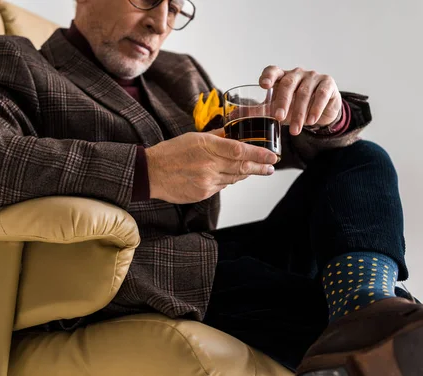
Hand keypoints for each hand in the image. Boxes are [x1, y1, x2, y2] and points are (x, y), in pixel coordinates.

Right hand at [145, 130, 277, 203]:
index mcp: (208, 147)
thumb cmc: (170, 153)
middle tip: (271, 167)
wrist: (151, 173)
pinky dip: (227, 181)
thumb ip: (216, 137)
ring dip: (244, 174)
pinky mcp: (203, 193)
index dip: (259, 155)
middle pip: (242, 168)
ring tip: (254, 171)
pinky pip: (221, 187)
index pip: (240, 151)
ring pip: (233, 179)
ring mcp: (207, 181)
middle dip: (259, 168)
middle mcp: (209, 165)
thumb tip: (233, 134)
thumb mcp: (194, 137)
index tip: (272, 156)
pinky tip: (228, 177)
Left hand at [259, 66, 342, 134]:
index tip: (264, 86)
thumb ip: (258, 111)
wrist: (318, 112)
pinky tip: (311, 121)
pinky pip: (321, 95)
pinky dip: (315, 109)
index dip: (268, 76)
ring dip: (299, 113)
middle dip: (282, 102)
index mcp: (281, 77)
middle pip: (287, 84)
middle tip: (279, 118)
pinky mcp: (327, 84)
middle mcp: (296, 73)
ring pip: (304, 93)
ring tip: (295, 130)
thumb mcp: (274, 109)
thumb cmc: (293, 107)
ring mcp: (312, 77)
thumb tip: (234, 116)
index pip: (273, 71)